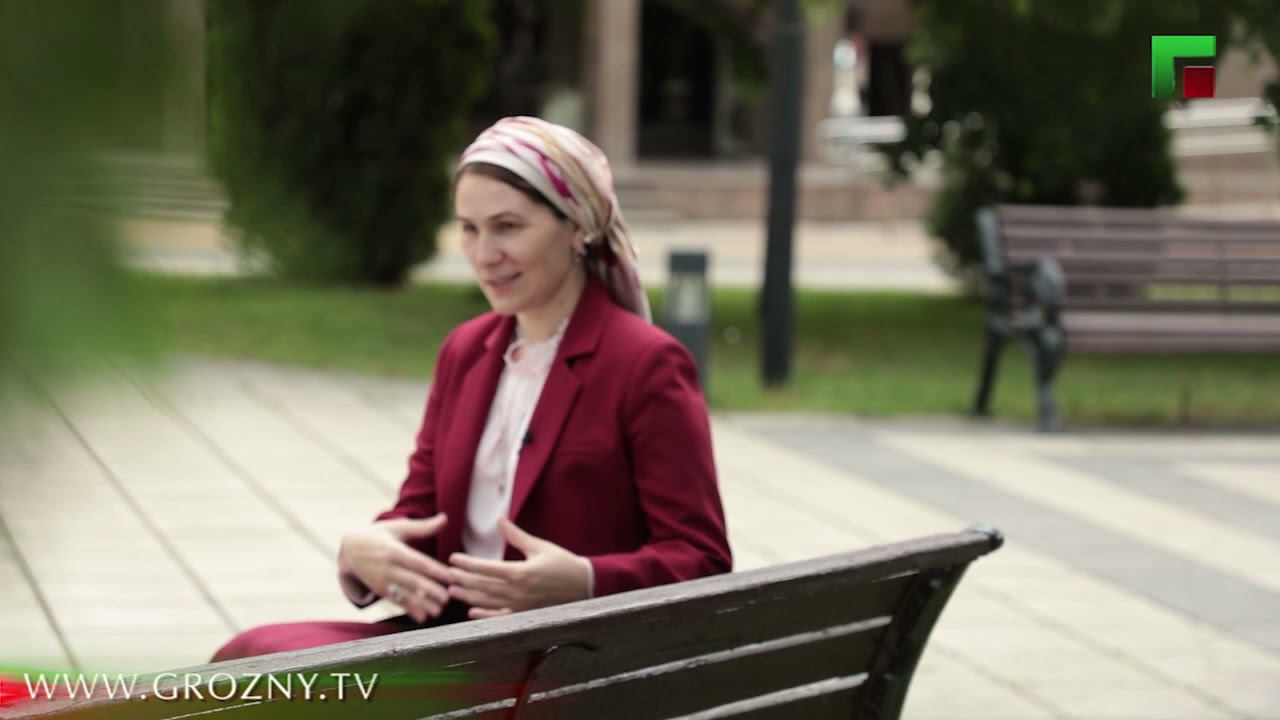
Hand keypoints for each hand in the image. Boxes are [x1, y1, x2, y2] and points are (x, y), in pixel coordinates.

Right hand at [339, 514, 451, 622]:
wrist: (349, 549)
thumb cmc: (379, 535)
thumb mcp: (398, 528)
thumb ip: (422, 527)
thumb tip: (445, 517)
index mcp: (394, 550)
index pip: (418, 562)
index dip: (434, 570)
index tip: (450, 576)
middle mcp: (387, 567)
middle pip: (412, 580)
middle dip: (430, 590)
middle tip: (448, 598)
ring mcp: (382, 580)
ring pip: (405, 594)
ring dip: (422, 604)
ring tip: (438, 612)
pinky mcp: (379, 590)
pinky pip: (396, 601)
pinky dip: (409, 609)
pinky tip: (422, 617)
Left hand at [447, 518, 590, 619]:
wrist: (584, 586)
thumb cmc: (563, 564)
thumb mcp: (539, 546)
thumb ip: (516, 535)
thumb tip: (499, 520)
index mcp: (520, 572)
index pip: (487, 568)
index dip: (468, 564)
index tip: (453, 559)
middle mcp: (518, 591)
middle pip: (483, 586)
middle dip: (463, 579)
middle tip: (445, 575)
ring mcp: (520, 606)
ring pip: (488, 602)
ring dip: (469, 596)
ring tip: (452, 591)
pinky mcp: (525, 614)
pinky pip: (501, 618)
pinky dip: (485, 616)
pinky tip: (472, 612)